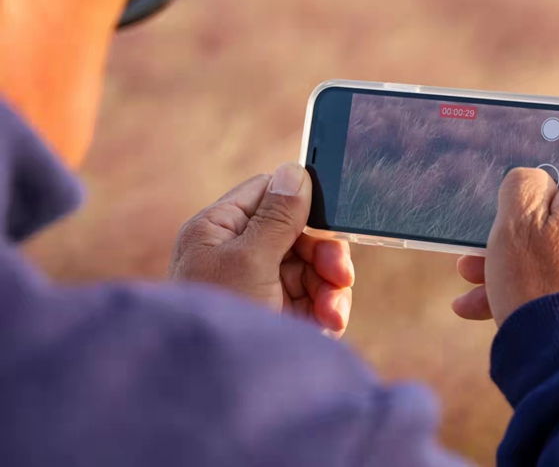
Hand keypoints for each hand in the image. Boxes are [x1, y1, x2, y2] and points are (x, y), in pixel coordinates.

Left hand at [168, 163, 354, 337]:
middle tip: (338, 273)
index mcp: (219, 230)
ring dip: (330, 286)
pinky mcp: (280, 315)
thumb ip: (278, 216)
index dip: (301, 202)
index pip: (267, 195)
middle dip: (322, 253)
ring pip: (312, 267)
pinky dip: (328, 307)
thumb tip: (295, 170)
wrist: (213, 395)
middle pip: (298, 232)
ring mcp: (261, 286)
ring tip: (333, 311)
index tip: (329, 215)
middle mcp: (239, 254)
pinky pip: (315, 297)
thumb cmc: (221, 317)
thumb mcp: (250, 260)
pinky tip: (330, 323)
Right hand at [452, 104, 558, 325]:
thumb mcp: (515, 218)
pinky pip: (557, 275)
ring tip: (469, 271)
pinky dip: (520, 282)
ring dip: (510, 250)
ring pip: (555, 239)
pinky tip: (476, 304)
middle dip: (521, 206)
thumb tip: (533, 179)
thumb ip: (522, 182)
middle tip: (488, 219)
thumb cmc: (542, 281)